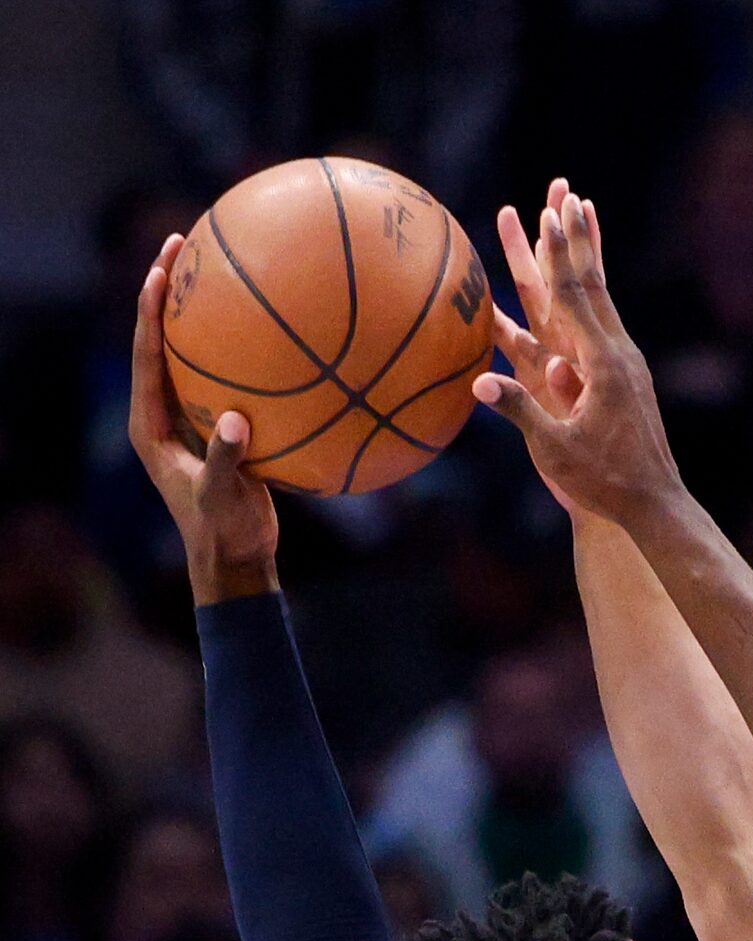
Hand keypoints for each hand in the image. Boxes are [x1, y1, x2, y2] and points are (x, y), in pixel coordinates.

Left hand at [128, 234, 278, 606]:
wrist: (236, 560)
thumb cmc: (223, 533)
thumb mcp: (222, 498)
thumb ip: (225, 460)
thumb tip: (234, 421)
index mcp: (152, 424)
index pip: (145, 351)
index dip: (150, 307)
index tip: (163, 266)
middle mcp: (166, 413)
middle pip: (163, 338)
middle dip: (174, 291)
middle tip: (188, 242)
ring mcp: (193, 419)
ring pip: (197, 355)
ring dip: (209, 316)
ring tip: (228, 270)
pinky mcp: (221, 429)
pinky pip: (232, 379)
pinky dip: (250, 355)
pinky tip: (282, 336)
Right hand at [474, 192, 682, 527]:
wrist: (654, 503)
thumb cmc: (603, 481)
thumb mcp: (556, 449)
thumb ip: (520, 412)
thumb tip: (478, 384)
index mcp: (602, 366)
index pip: (572, 297)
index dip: (557, 254)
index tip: (548, 213)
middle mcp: (618, 354)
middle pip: (590, 281)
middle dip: (573, 236)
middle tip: (563, 191)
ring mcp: (625, 363)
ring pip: (601, 296)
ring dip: (587, 254)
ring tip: (580, 215)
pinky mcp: (626, 376)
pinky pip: (605, 322)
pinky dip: (593, 291)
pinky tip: (588, 278)